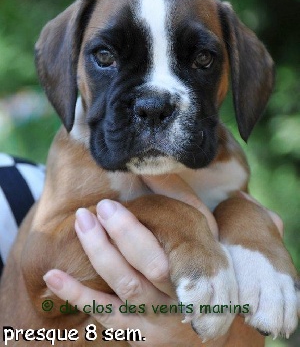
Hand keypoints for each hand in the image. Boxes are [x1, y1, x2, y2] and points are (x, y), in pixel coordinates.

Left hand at [43, 175, 225, 345]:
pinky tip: (53, 276)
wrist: (204, 317)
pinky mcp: (136, 332)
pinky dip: (77, 295)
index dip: (132, 229)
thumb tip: (150, 166)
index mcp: (195, 266)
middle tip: (96, 210)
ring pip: (124, 286)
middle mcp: (177, 294)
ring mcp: (156, 316)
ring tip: (81, 222)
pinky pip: (104, 315)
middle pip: (146, 266)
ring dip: (99, 253)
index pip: (166, 249)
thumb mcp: (201, 226)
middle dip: (118, 235)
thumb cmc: (200, 262)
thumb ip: (180, 196)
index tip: (109, 206)